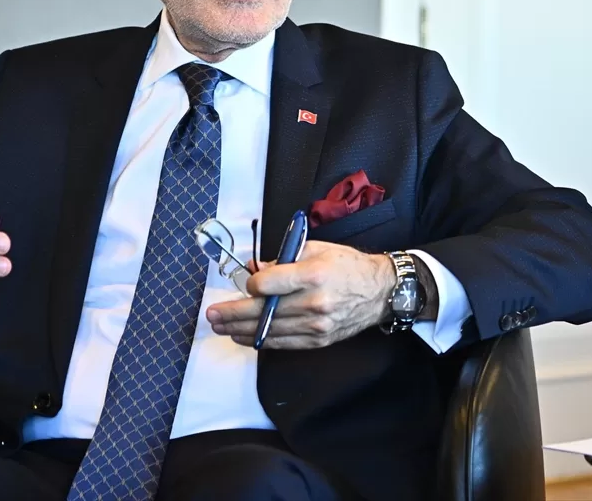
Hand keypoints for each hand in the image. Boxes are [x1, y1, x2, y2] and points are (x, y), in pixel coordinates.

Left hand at [205, 241, 395, 349]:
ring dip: (240, 330)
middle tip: (211, 314)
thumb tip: (253, 269)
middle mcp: (314, 302)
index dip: (251, 284)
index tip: (246, 282)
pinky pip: (283, 343)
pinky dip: (261, 340)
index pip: (269, 284)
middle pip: (264, 311)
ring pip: (269, 331)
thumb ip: (282, 259)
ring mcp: (316, 325)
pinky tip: (244, 336)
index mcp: (313, 274)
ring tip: (220, 326)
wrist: (379, 292)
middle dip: (232, 313)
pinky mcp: (318, 339)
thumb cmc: (346, 265)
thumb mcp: (315, 248)